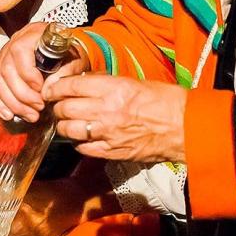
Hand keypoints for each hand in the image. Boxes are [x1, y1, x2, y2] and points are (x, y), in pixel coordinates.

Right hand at [0, 22, 89, 121]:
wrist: (64, 50)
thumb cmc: (69, 53)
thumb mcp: (75, 58)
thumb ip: (65, 72)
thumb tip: (48, 90)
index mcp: (33, 34)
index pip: (20, 52)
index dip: (28, 75)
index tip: (42, 91)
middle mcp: (14, 42)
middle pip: (7, 70)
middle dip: (22, 95)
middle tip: (38, 108)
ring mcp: (3, 55)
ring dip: (12, 103)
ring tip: (30, 115)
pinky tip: (8, 114)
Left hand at [44, 74, 186, 162]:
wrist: (185, 127)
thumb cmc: (165, 101)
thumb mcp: (134, 82)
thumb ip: (107, 85)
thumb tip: (85, 85)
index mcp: (113, 89)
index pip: (71, 86)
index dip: (55, 87)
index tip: (50, 89)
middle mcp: (106, 111)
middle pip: (65, 108)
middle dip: (57, 107)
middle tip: (57, 106)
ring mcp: (107, 134)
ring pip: (69, 130)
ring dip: (64, 126)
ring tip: (66, 122)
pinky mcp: (112, 152)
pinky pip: (83, 149)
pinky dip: (78, 144)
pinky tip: (82, 139)